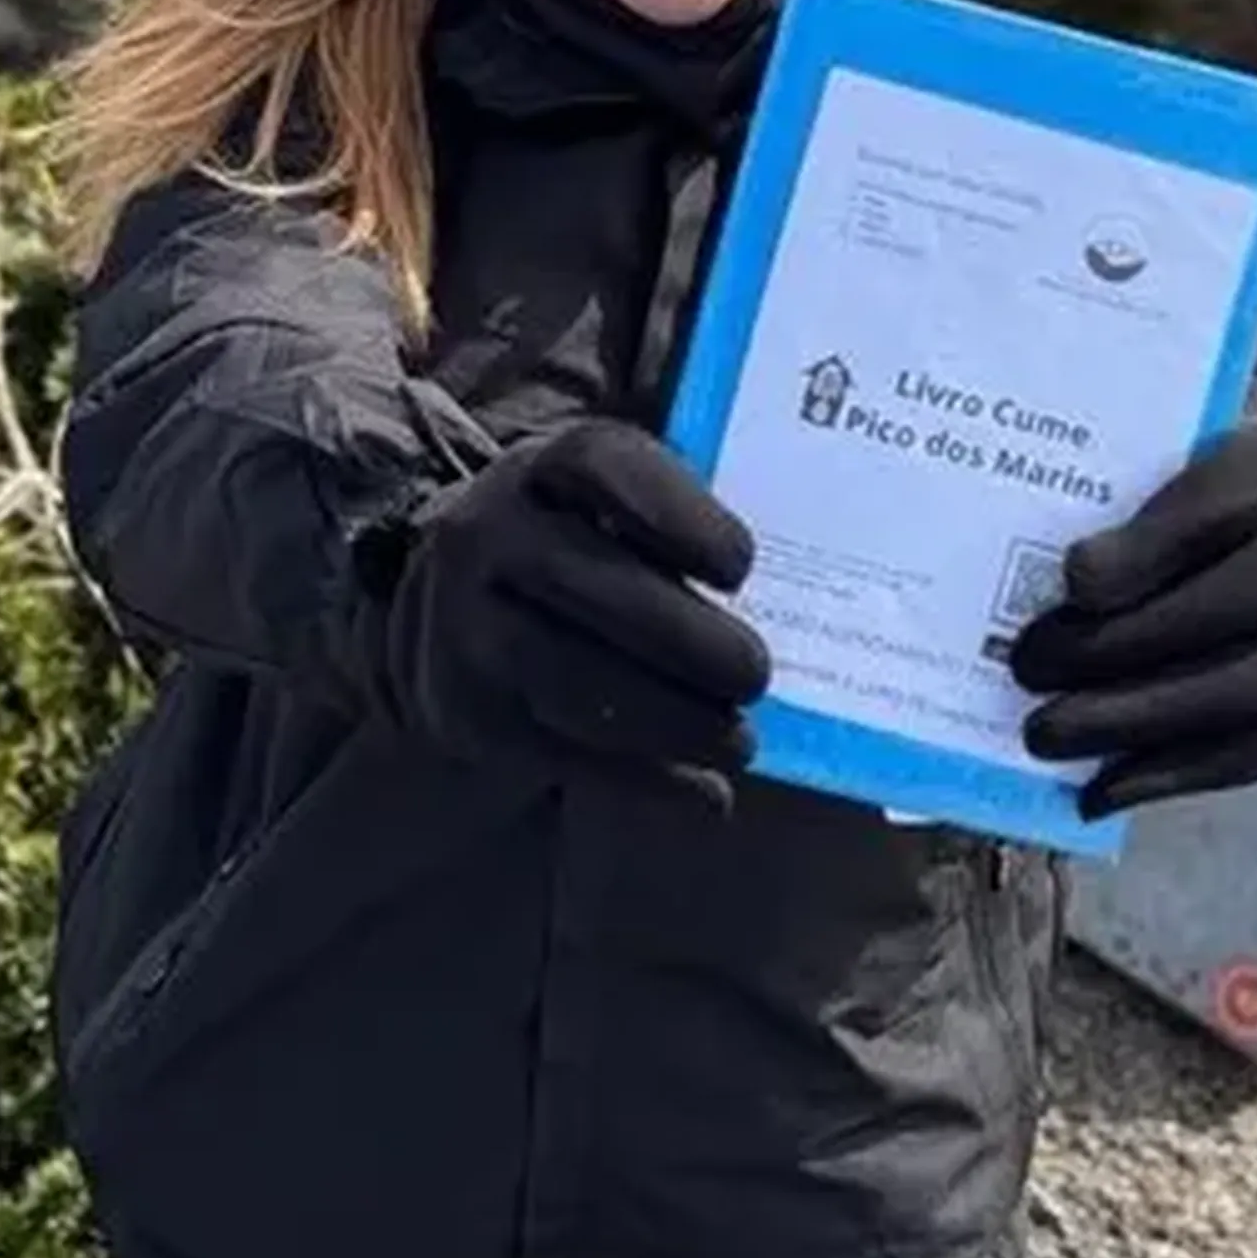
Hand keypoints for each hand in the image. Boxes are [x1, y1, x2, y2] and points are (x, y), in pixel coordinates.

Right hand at [359, 419, 770, 802]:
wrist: (448, 617)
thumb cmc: (578, 551)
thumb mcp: (610, 504)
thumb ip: (684, 514)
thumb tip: (808, 558)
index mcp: (543, 467)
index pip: (602, 463)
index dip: (679, 513)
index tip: (741, 566)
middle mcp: (488, 535)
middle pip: (598, 587)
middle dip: (692, 641)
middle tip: (757, 676)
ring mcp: (465, 627)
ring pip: (578, 682)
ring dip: (675, 721)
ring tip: (740, 742)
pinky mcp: (467, 713)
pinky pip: (563, 753)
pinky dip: (645, 779)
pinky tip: (704, 794)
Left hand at [1007, 418, 1256, 818]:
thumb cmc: (1212, 511)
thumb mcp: (1177, 466)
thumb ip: (1118, 496)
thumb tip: (1023, 564)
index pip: (1228, 498)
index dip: (1155, 543)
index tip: (1073, 577)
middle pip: (1252, 594)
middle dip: (1132, 640)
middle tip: (1030, 666)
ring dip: (1142, 717)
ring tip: (1046, 734)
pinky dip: (1172, 774)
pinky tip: (1096, 788)